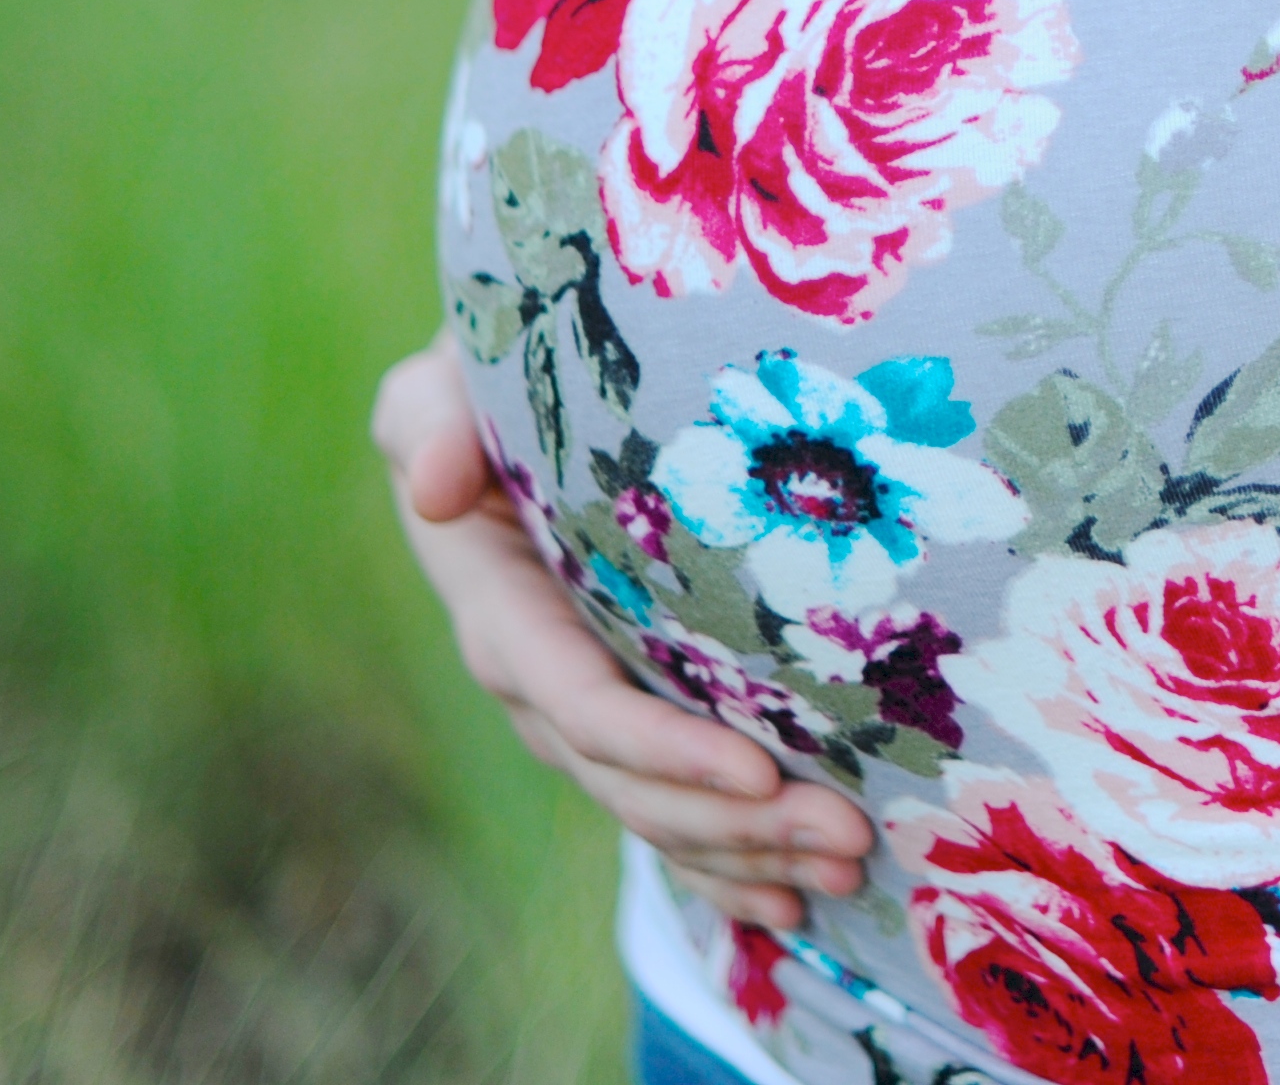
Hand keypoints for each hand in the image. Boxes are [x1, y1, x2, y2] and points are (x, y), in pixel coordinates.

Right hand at [372, 345, 872, 929]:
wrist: (516, 402)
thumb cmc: (494, 372)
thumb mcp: (446, 377)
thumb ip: (431, 416)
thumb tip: (436, 482)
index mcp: (500, 610)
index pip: (582, 702)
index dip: (664, 748)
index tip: (760, 770)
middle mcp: (538, 679)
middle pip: (636, 782)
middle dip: (737, 823)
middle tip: (846, 835)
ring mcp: (581, 710)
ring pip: (660, 812)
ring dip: (752, 853)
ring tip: (848, 870)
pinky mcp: (624, 718)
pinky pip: (667, 815)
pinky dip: (725, 869)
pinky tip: (792, 907)